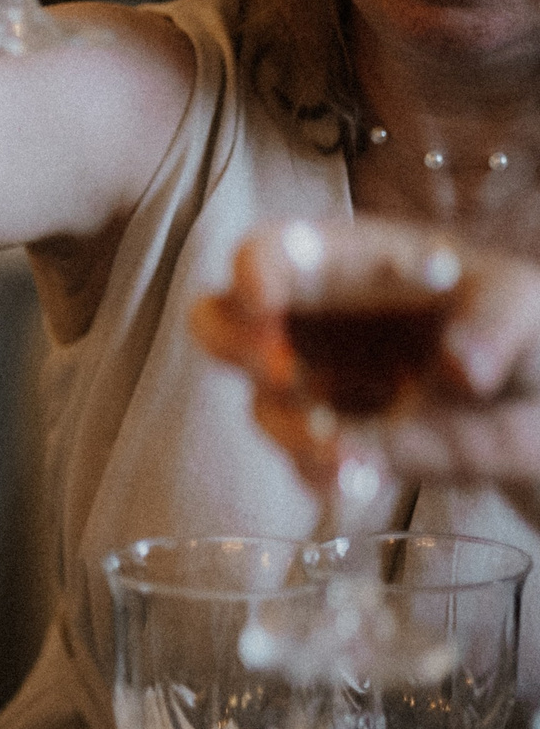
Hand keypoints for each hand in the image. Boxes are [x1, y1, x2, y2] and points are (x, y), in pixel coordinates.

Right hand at [192, 217, 539, 488]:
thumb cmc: (523, 327)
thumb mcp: (526, 302)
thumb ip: (497, 322)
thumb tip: (461, 368)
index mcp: (350, 264)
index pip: (275, 251)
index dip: (255, 269)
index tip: (264, 301)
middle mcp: (314, 321)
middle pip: (220, 320)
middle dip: (235, 346)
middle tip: (280, 370)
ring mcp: (317, 385)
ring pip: (262, 403)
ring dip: (292, 428)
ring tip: (344, 451)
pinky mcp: (335, 442)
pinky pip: (305, 462)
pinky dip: (323, 473)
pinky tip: (358, 478)